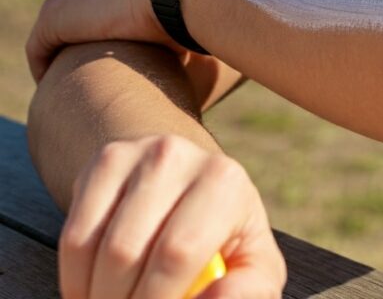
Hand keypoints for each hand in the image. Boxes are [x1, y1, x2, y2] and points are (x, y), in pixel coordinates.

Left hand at [26, 0, 173, 83]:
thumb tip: (184, 39)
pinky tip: (57, 86)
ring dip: (63, 51)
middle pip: (73, 5)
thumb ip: (168, 14)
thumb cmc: (186, 0)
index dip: (102, 17)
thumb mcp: (176, 3)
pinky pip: (39, 48)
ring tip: (74, 79)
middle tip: (92, 64)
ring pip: (55, 27)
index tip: (112, 44)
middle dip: (80, 32)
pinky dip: (44, 67)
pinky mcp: (54, 17)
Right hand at [59, 134, 285, 298]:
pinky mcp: (105, 162)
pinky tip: (95, 290)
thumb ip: (249, 290)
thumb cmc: (225, 234)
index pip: (176, 254)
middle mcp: (179, 157)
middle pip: (125, 252)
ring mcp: (137, 154)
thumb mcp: (254, 262)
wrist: (192, 178)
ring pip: (93, 246)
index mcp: (224, 182)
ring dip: (95, 295)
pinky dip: (75, 279)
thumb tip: (216, 298)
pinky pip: (73, 235)